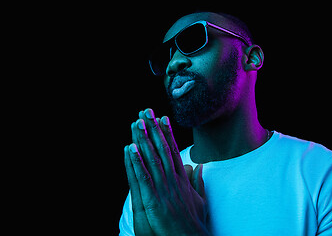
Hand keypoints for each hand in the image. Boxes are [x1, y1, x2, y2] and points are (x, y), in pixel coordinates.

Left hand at [124, 108, 208, 235]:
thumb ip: (197, 182)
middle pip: (161, 150)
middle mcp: (172, 180)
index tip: (162, 118)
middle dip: (153, 130)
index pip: (172, 151)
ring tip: (137, 123)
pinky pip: (142, 178)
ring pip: (151, 160)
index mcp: (181, 179)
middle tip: (146, 111)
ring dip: (143, 140)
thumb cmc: (194, 223)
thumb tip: (198, 166)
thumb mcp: (199, 200)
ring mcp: (163, 190)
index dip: (166, 134)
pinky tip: (130, 148)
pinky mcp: (153, 201)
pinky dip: (136, 163)